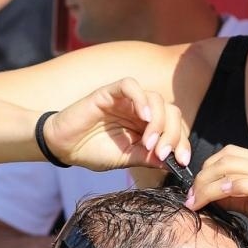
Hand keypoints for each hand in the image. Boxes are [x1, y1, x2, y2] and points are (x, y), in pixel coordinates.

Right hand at [42, 78, 190, 172]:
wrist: (65, 148)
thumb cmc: (94, 152)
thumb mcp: (127, 159)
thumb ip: (149, 157)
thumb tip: (174, 162)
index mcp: (148, 125)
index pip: (175, 127)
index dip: (182, 142)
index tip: (182, 161)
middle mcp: (141, 110)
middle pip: (172, 111)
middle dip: (172, 134)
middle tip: (162, 153)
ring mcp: (127, 100)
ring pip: (156, 99)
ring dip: (158, 122)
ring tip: (148, 142)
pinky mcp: (110, 92)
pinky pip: (131, 85)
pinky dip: (141, 99)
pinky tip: (144, 117)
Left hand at [184, 146, 247, 247]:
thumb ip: (235, 197)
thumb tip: (209, 195)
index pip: (228, 154)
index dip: (206, 169)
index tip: (194, 190)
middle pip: (225, 158)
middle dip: (201, 177)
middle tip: (190, 198)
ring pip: (232, 168)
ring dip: (208, 185)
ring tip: (196, 202)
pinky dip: (228, 188)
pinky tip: (218, 198)